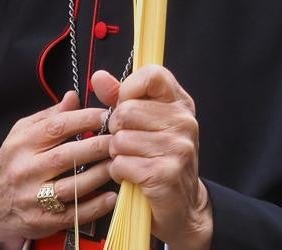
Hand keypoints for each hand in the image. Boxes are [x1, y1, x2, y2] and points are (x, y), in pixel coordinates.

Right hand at [0, 92, 117, 249]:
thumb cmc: (12, 164)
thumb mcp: (21, 134)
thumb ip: (49, 116)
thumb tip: (73, 97)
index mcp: (21, 144)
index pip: (56, 127)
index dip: (85, 119)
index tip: (106, 115)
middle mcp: (25, 170)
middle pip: (66, 156)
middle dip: (98, 146)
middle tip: (119, 140)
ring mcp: (33, 198)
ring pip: (72, 187)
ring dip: (100, 175)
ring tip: (118, 164)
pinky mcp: (42, 221)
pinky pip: (73, 214)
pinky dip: (95, 206)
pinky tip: (111, 196)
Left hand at [93, 66, 212, 249]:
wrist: (182, 205)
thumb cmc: (159, 159)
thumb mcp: (146, 123)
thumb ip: (121, 98)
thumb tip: (98, 77)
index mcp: (180, 104)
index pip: (153, 75)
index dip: (130, 88)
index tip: (126, 104)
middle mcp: (184, 122)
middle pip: (127, 110)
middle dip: (117, 129)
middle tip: (128, 142)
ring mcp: (177, 148)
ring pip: (120, 139)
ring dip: (117, 153)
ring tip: (132, 160)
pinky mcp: (165, 173)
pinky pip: (122, 163)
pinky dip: (119, 172)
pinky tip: (132, 176)